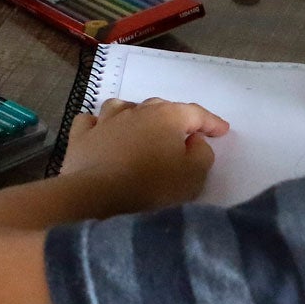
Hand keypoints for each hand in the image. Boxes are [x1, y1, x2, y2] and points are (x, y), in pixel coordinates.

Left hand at [61, 96, 229, 210]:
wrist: (96, 196)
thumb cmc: (151, 186)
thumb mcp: (193, 175)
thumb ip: (202, 153)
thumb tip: (194, 140)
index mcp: (167, 116)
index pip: (196, 113)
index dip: (211, 122)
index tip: (222, 131)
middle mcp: (136, 111)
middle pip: (160, 107)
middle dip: (175, 118)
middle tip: (183, 135)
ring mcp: (105, 121)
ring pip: (124, 107)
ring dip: (136, 115)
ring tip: (142, 129)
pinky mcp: (82, 136)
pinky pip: (91, 122)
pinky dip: (100, 125)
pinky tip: (103, 133)